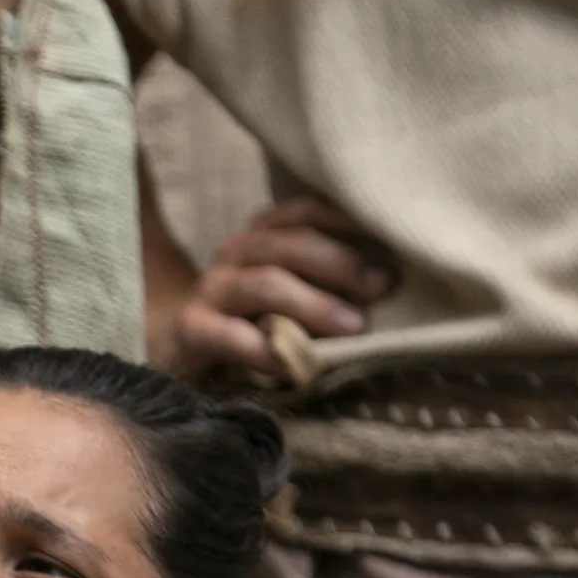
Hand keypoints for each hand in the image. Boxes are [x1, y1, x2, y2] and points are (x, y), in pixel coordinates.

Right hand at [169, 197, 395, 383]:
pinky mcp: (192, 329)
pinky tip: (299, 366)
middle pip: (291, 244)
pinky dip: (269, 351)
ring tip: (354, 327)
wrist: (182, 348)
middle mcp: (236, 251)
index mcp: (264, 233)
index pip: (308, 211)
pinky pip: (232, 336)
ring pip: (265, 284)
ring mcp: (212, 289)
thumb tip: (394, 281)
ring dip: (314, 304)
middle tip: (383, 287)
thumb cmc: (255, 316)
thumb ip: (329, 276)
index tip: (393, 238)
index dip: (349, 221)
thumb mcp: (293, 286)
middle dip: (341, 263)